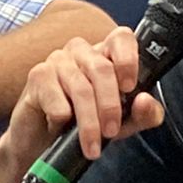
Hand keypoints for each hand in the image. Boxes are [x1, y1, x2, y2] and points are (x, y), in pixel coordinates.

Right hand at [2, 29, 163, 163]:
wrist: (43, 143)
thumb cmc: (82, 125)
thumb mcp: (121, 124)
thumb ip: (142, 114)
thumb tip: (144, 101)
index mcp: (105, 55)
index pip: (121, 38)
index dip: (128, 58)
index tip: (130, 87)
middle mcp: (81, 51)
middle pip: (102, 68)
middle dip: (110, 105)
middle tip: (111, 131)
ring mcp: (58, 60)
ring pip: (80, 87)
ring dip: (89, 121)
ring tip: (92, 145)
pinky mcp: (38, 76)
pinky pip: (55, 96)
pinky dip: (61, 117)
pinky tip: (60, 126)